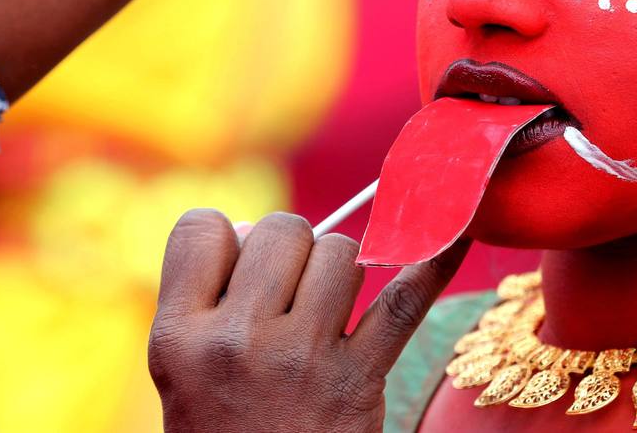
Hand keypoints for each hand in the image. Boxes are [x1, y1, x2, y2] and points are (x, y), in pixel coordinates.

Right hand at [148, 209, 469, 432]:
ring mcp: (301, 358)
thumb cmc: (224, 432)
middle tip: (289, 297)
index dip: (227, 239)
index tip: (239, 267)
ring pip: (341, 252)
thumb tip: (251, 225)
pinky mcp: (359, 379)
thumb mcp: (181, 373)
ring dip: (341, 271)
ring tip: (325, 316)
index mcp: (178, 336)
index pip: (202, 228)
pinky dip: (435, 263)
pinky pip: (404, 300)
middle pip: (284, 230)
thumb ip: (207, 299)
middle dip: (294, 251)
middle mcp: (236, 341)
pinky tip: (458, 231)